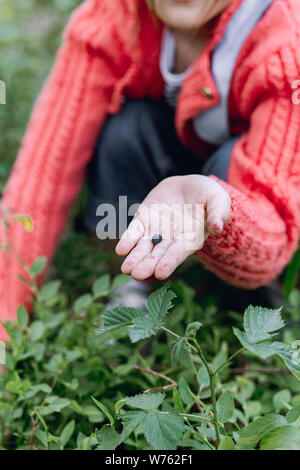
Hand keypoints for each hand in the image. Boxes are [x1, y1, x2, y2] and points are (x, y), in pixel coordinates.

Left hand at [116, 175, 230, 280]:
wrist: (189, 185)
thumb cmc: (208, 195)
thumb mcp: (218, 199)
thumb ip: (218, 212)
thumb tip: (217, 227)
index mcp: (191, 238)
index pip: (179, 252)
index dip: (169, 262)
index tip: (160, 273)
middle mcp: (172, 239)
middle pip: (158, 255)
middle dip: (147, 265)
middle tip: (137, 275)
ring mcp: (156, 231)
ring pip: (144, 247)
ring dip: (135, 258)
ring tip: (126, 270)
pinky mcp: (144, 220)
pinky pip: (134, 232)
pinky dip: (128, 241)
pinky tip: (121, 250)